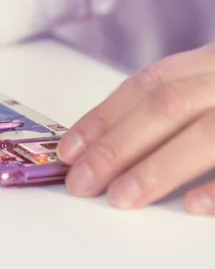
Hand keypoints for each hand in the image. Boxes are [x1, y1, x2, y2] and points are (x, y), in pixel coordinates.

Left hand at [57, 44, 214, 214]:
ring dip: (157, 168)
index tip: (68, 150)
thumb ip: (175, 104)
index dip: (104, 118)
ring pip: (208, 134)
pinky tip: (192, 206)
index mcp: (212, 62)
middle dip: (117, 146)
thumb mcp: (211, 84)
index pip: (148, 85)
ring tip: (120, 197)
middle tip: (81, 182)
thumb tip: (105, 144)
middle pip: (168, 107)